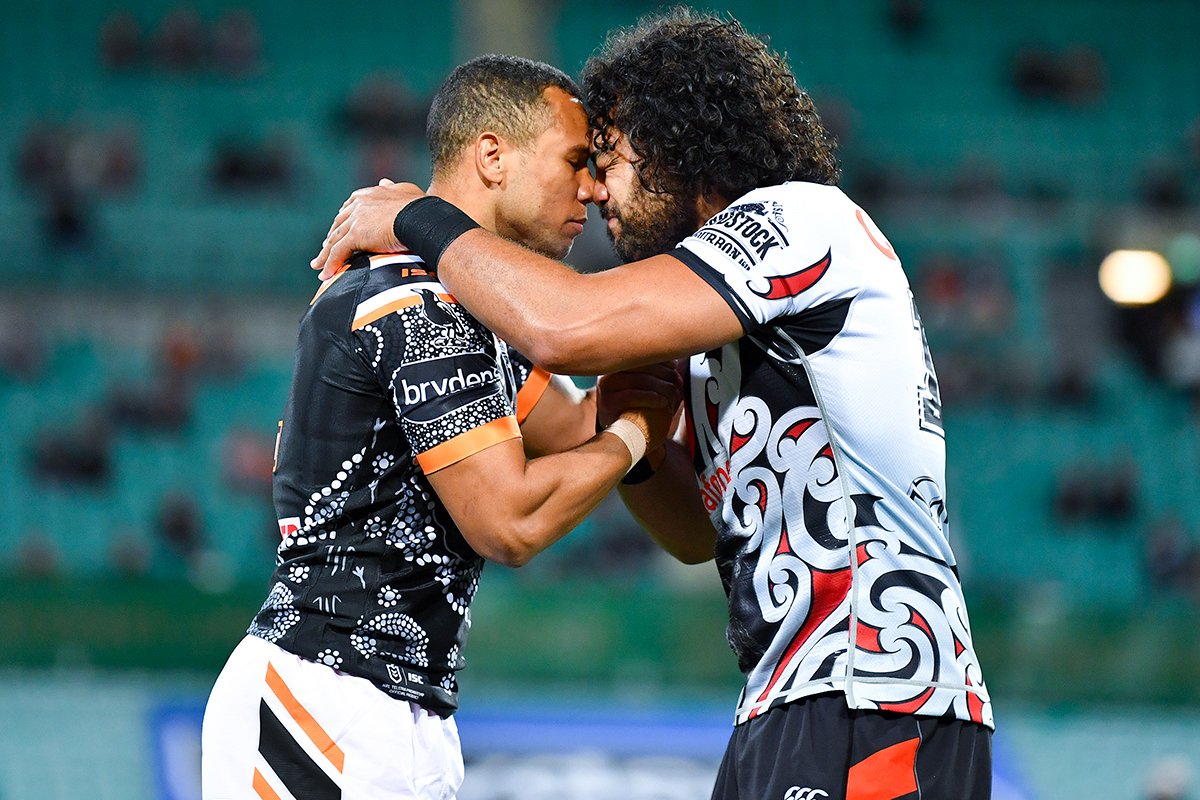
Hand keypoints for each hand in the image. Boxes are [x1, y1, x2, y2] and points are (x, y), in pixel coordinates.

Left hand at [310, 178, 425, 278]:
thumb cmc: (420, 207)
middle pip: (338, 224)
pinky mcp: (355, 236)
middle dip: (331, 238)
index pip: (348, 208)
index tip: (339, 229)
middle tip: (325, 249)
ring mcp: (355, 220)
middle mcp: (358, 205)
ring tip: (319, 266)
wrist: (422, 218)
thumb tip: (384, 181)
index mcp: (368, 195)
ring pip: (334, 240)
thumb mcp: (406, 191)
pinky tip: (326, 275)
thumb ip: (392, 187)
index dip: (343, 221)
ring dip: (325, 255)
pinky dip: (330, 264)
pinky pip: (338, 253)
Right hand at [596, 362, 681, 428]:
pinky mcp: (607, 403)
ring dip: (662, 386)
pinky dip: (651, 398)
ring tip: (672, 394)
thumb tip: (675, 360)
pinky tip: (662, 402)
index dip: (661, 358)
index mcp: (617, 365)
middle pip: (642, 365)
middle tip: (676, 383)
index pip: (641, 353)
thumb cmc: (637, 410)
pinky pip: (632, 396)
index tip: (674, 366)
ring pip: (640, 379)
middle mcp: (609, 373)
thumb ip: (656, 373)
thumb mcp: (645, 387)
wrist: (623, 436)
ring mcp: (606, 388)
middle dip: (665, 374)